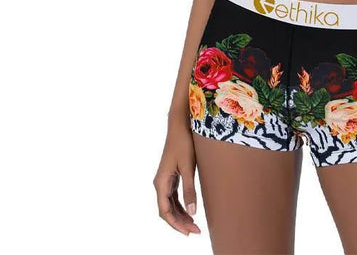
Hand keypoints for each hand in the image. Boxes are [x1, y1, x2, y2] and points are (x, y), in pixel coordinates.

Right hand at [153, 117, 201, 235]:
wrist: (179, 125)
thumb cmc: (184, 143)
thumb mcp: (188, 167)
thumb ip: (190, 190)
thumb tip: (192, 212)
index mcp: (161, 183)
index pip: (165, 212)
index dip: (177, 224)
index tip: (189, 232)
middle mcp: (160, 183)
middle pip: (167, 210)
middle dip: (180, 222)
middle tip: (196, 231)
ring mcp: (165, 179)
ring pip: (169, 204)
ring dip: (180, 215)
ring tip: (194, 224)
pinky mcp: (171, 175)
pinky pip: (173, 196)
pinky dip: (180, 205)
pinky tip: (189, 210)